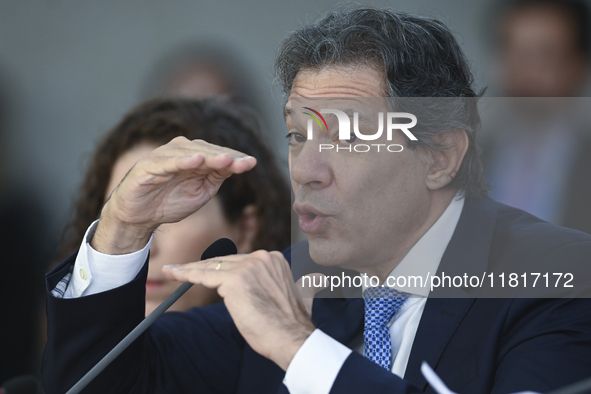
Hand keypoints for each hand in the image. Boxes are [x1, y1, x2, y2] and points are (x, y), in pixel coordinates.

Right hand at [91, 137, 256, 253]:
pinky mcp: (148, 166)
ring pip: (190, 154)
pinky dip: (182, 161)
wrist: (138, 217)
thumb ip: (216, 177)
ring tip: (227, 160)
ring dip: (209, 156)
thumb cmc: (169, 202)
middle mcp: (180, 152)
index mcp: (195, 157)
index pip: (218, 155)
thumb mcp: (201, 192)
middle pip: (208, 151)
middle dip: (227, 157)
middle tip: (245, 162)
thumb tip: (237, 164)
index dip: (235, 159)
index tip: (252, 163)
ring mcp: (163, 157)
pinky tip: (197, 160)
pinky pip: (167, 162)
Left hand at [162, 250, 326, 369]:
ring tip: (173, 271)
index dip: (219, 267)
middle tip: (181, 270)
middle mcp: (261, 257)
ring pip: (211, 267)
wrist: (290, 338)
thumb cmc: (291, 324)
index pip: (238, 260)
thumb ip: (303, 283)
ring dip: (189, 270)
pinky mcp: (235, 280)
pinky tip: (175, 275)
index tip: (205, 270)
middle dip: (201, 266)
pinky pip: (205, 276)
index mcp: (274, 259)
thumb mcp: (300, 295)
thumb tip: (317, 280)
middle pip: (223, 261)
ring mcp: (248, 267)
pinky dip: (188, 275)